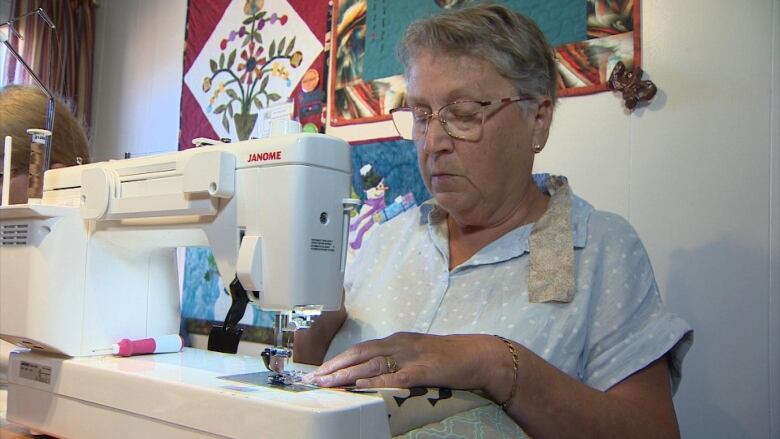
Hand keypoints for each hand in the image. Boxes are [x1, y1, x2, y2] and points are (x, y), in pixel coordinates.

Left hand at [305, 332, 502, 392]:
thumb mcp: (419, 355)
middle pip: (360, 353)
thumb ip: (398, 362)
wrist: (480, 356)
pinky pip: (395, 376)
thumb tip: (374, 376)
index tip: (321, 370)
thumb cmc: (450, 359)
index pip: (362, 348)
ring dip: (347, 373)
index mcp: (398, 340)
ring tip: (328, 383)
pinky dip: (376, 381)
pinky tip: (360, 386)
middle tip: (314, 378)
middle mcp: (400, 343)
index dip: (339, 359)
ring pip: (372, 363)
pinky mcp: (423, 369)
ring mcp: (411, 355)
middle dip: (335, 366)